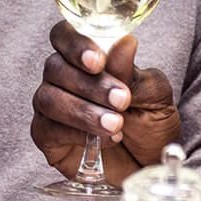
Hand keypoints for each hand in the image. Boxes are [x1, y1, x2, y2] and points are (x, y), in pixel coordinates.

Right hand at [30, 22, 178, 181]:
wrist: (150, 165)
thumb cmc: (150, 124)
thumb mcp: (153, 96)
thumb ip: (134, 72)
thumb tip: (125, 42)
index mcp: (86, 58)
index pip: (64, 35)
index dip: (75, 43)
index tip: (99, 60)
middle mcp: (63, 78)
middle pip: (55, 67)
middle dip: (90, 84)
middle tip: (122, 100)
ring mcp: (51, 107)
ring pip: (49, 98)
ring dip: (84, 111)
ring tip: (116, 124)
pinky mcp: (47, 137)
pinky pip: (47, 129)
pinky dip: (75, 133)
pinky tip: (103, 140)